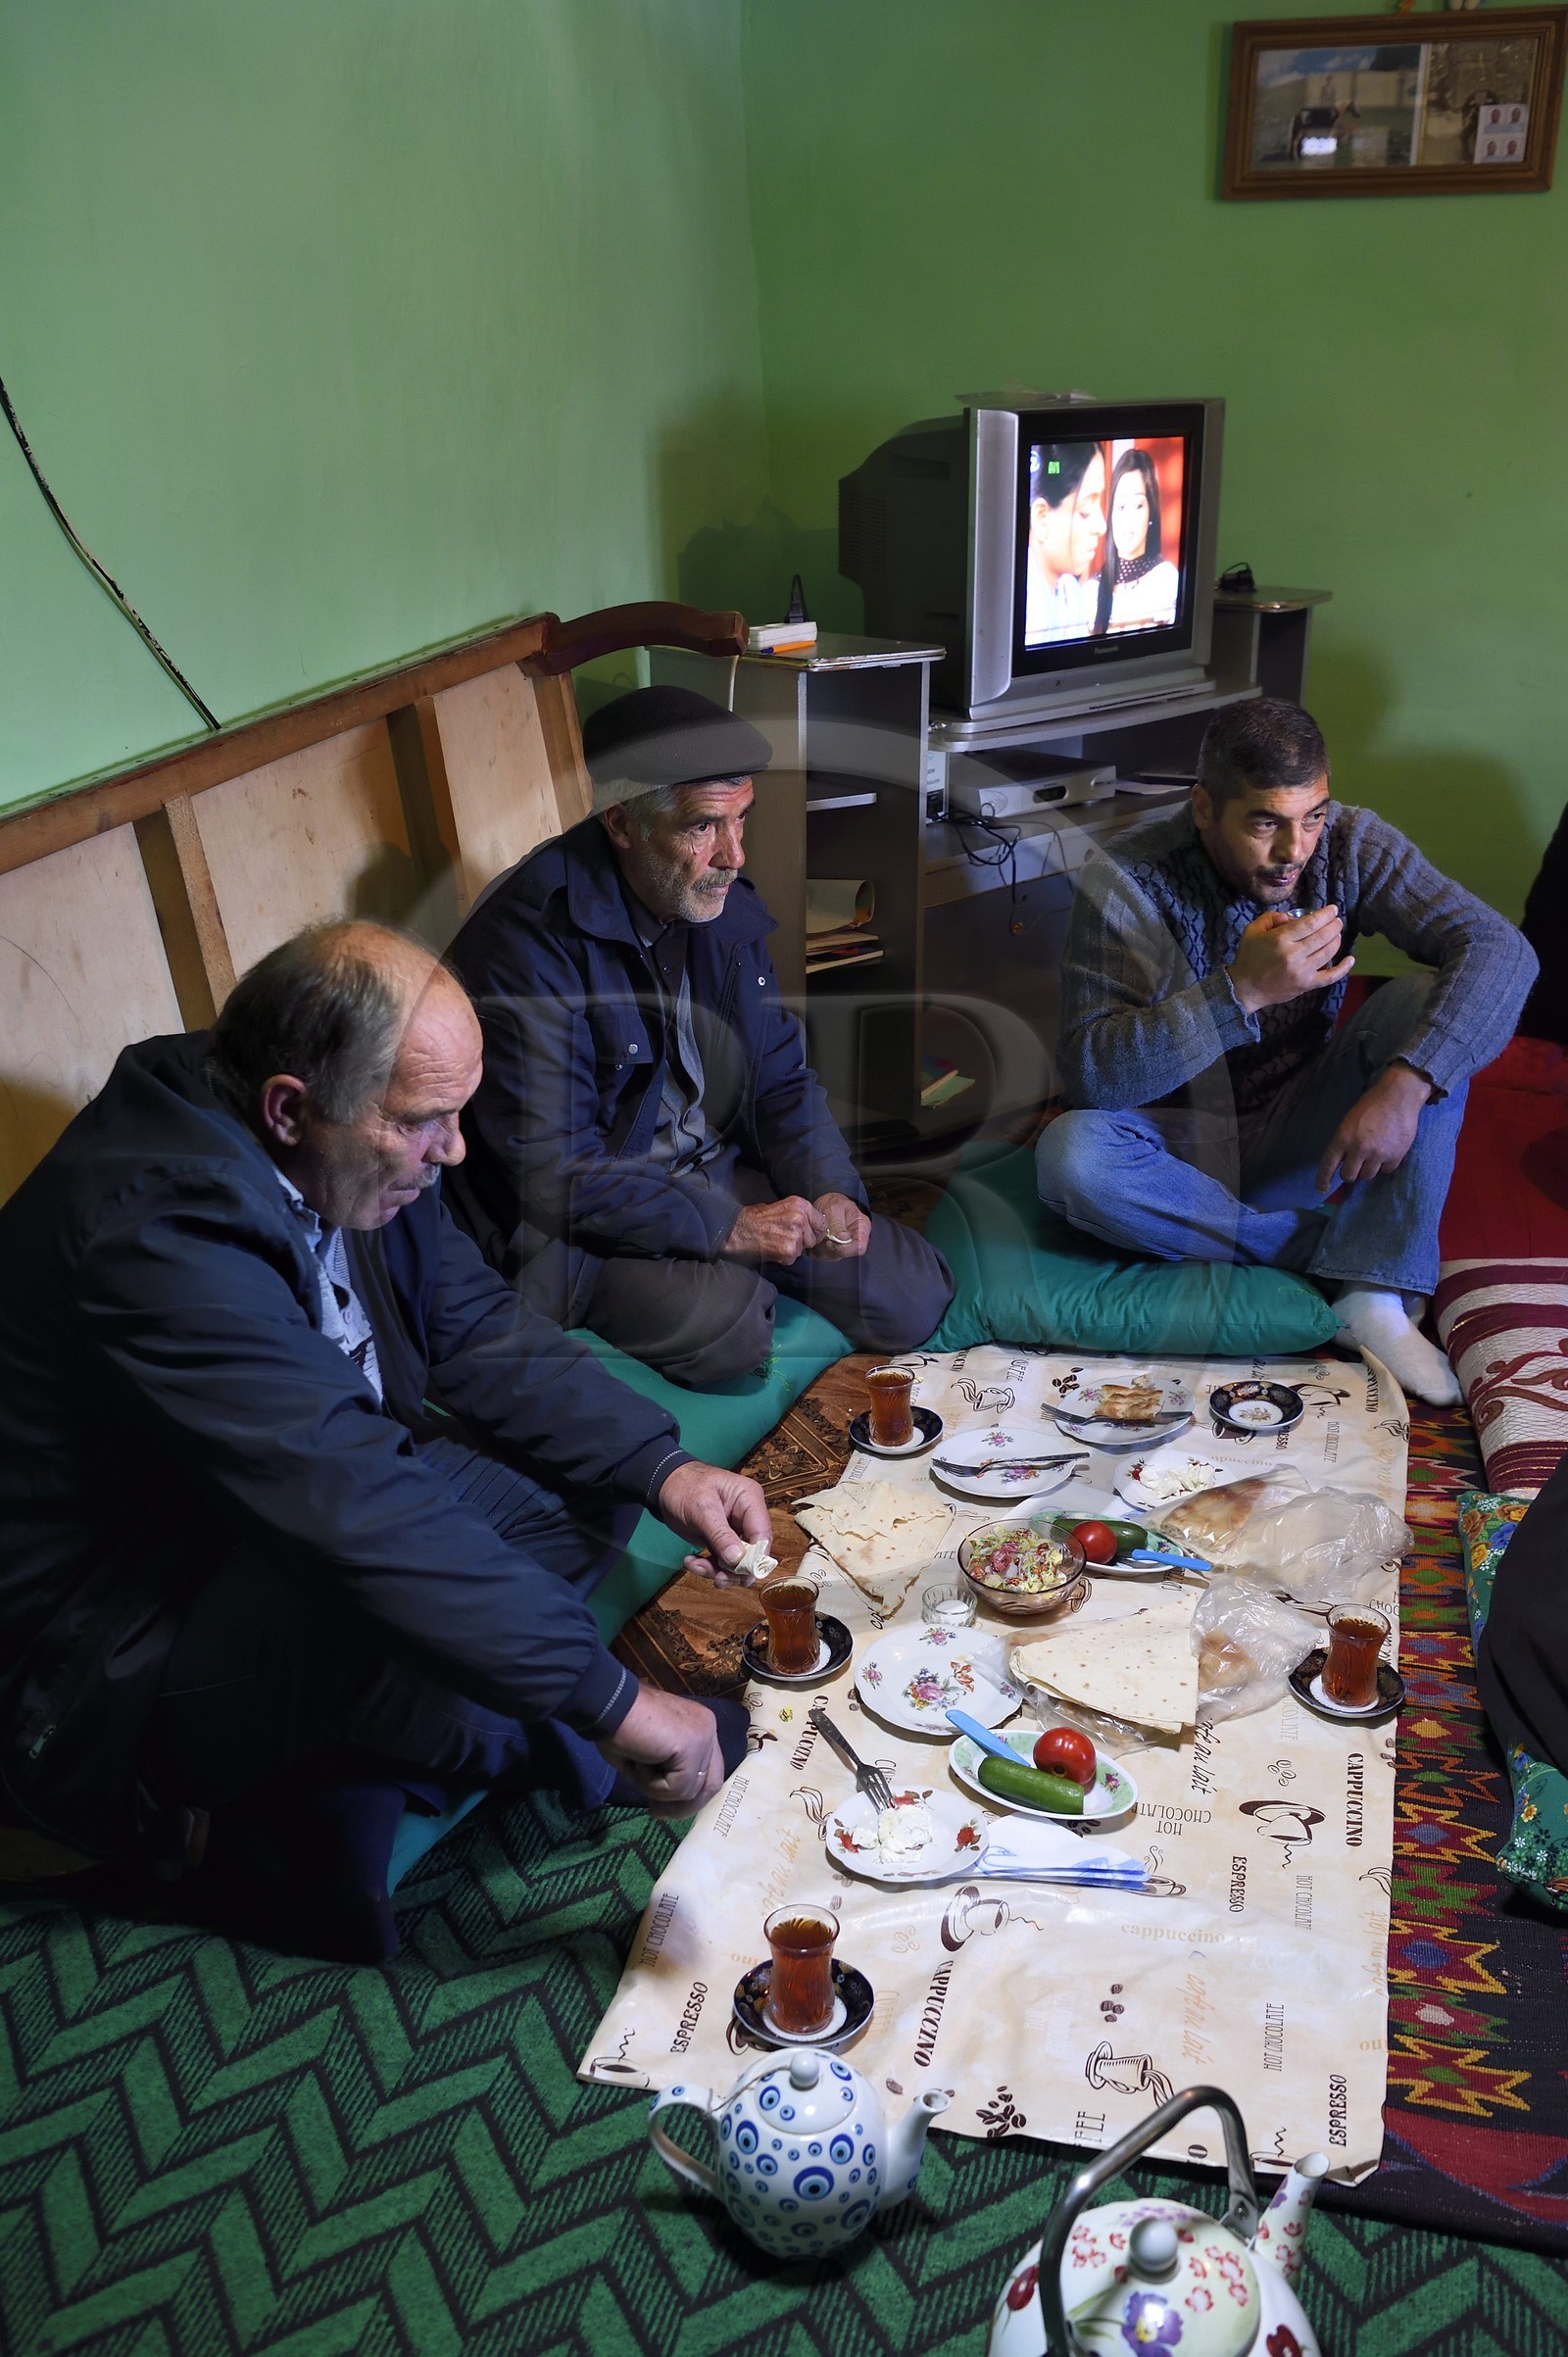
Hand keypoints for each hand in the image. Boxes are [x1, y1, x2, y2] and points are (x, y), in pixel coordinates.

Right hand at [600, 1684, 725, 1817]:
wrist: (607, 1706)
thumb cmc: (620, 1727)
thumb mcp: (649, 1759)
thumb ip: (667, 1775)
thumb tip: (668, 1807)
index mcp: (699, 1727)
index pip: (709, 1772)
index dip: (687, 1797)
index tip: (659, 1808)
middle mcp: (708, 1728)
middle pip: (710, 1784)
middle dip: (682, 1806)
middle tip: (656, 1813)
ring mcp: (704, 1736)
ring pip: (691, 1790)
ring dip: (658, 1790)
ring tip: (638, 1766)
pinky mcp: (693, 1746)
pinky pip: (679, 1787)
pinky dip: (654, 1785)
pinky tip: (640, 1761)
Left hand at [657, 1459, 772, 1580]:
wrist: (665, 1486)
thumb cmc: (685, 1488)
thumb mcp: (702, 1509)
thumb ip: (720, 1534)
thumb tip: (737, 1559)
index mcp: (750, 1500)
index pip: (762, 1534)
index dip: (756, 1558)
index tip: (741, 1575)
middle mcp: (747, 1517)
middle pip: (752, 1553)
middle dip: (733, 1569)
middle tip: (715, 1578)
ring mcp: (735, 1531)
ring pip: (737, 1563)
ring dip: (717, 1571)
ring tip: (694, 1566)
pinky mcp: (723, 1541)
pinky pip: (722, 1562)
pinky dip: (708, 1567)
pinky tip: (691, 1562)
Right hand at [720, 1195, 827, 1265]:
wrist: (739, 1229)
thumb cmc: (757, 1218)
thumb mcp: (783, 1206)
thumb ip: (800, 1214)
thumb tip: (814, 1225)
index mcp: (801, 1205)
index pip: (822, 1223)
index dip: (815, 1231)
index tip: (807, 1234)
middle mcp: (800, 1219)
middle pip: (814, 1238)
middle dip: (803, 1241)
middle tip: (785, 1237)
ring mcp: (795, 1236)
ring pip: (804, 1249)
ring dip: (793, 1249)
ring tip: (777, 1241)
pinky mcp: (789, 1251)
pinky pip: (793, 1258)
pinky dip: (784, 1257)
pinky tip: (773, 1248)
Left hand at [811, 1192, 870, 1260]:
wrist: (824, 1205)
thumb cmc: (832, 1204)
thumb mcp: (834, 1208)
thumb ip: (837, 1223)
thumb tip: (842, 1238)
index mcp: (862, 1227)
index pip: (859, 1247)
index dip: (844, 1248)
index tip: (830, 1242)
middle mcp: (855, 1240)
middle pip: (844, 1253)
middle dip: (830, 1246)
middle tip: (822, 1233)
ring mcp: (843, 1247)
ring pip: (832, 1256)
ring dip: (821, 1246)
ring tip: (820, 1232)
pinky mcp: (832, 1251)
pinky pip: (823, 1256)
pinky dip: (816, 1248)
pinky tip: (818, 1237)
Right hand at [1228, 908, 1353, 1016]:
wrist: (1244, 988)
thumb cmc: (1249, 957)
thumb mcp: (1252, 930)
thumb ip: (1271, 917)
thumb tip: (1291, 917)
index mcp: (1280, 939)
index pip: (1310, 923)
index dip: (1325, 914)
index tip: (1332, 909)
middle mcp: (1293, 954)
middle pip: (1322, 936)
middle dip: (1334, 925)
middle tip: (1337, 920)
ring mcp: (1302, 971)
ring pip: (1328, 952)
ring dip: (1337, 940)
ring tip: (1338, 933)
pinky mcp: (1306, 985)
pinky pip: (1329, 977)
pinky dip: (1343, 968)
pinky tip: (1351, 959)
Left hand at [1316, 1063, 1432, 1193]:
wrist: (1398, 1096)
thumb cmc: (1371, 1106)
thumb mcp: (1349, 1121)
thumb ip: (1344, 1142)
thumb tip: (1342, 1162)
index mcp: (1343, 1138)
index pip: (1328, 1165)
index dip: (1323, 1179)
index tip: (1321, 1189)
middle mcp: (1359, 1149)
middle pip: (1349, 1176)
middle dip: (1351, 1172)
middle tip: (1356, 1162)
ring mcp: (1378, 1154)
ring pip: (1367, 1176)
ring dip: (1368, 1168)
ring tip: (1374, 1152)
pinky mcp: (1395, 1156)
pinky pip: (1385, 1171)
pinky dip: (1385, 1164)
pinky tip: (1387, 1150)